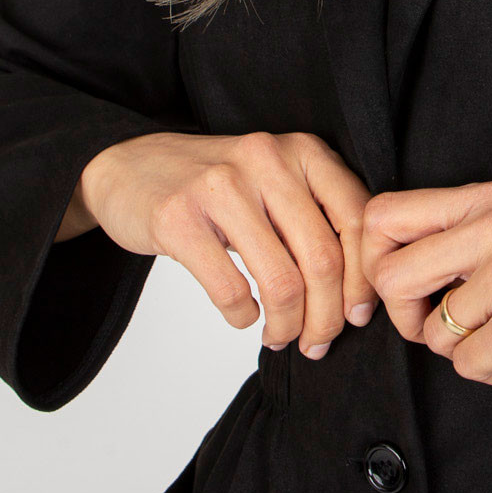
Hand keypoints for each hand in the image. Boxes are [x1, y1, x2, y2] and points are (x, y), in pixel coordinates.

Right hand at [69, 130, 377, 358]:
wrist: (129, 166)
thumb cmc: (213, 182)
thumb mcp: (275, 178)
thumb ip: (316, 216)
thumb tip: (358, 295)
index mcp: (302, 150)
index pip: (356, 222)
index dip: (362, 279)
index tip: (358, 315)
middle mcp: (267, 160)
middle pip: (322, 259)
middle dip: (326, 316)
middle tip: (317, 342)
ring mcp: (220, 186)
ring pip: (281, 280)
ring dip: (287, 325)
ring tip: (281, 336)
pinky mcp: (179, 217)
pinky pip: (230, 289)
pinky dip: (244, 317)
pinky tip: (243, 316)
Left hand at [361, 178, 491, 391]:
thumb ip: (465, 233)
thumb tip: (393, 266)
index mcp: (491, 200)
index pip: (386, 214)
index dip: (374, 258)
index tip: (401, 286)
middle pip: (391, 276)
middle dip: (406, 315)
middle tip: (441, 325)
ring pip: (431, 332)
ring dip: (462, 348)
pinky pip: (467, 365)